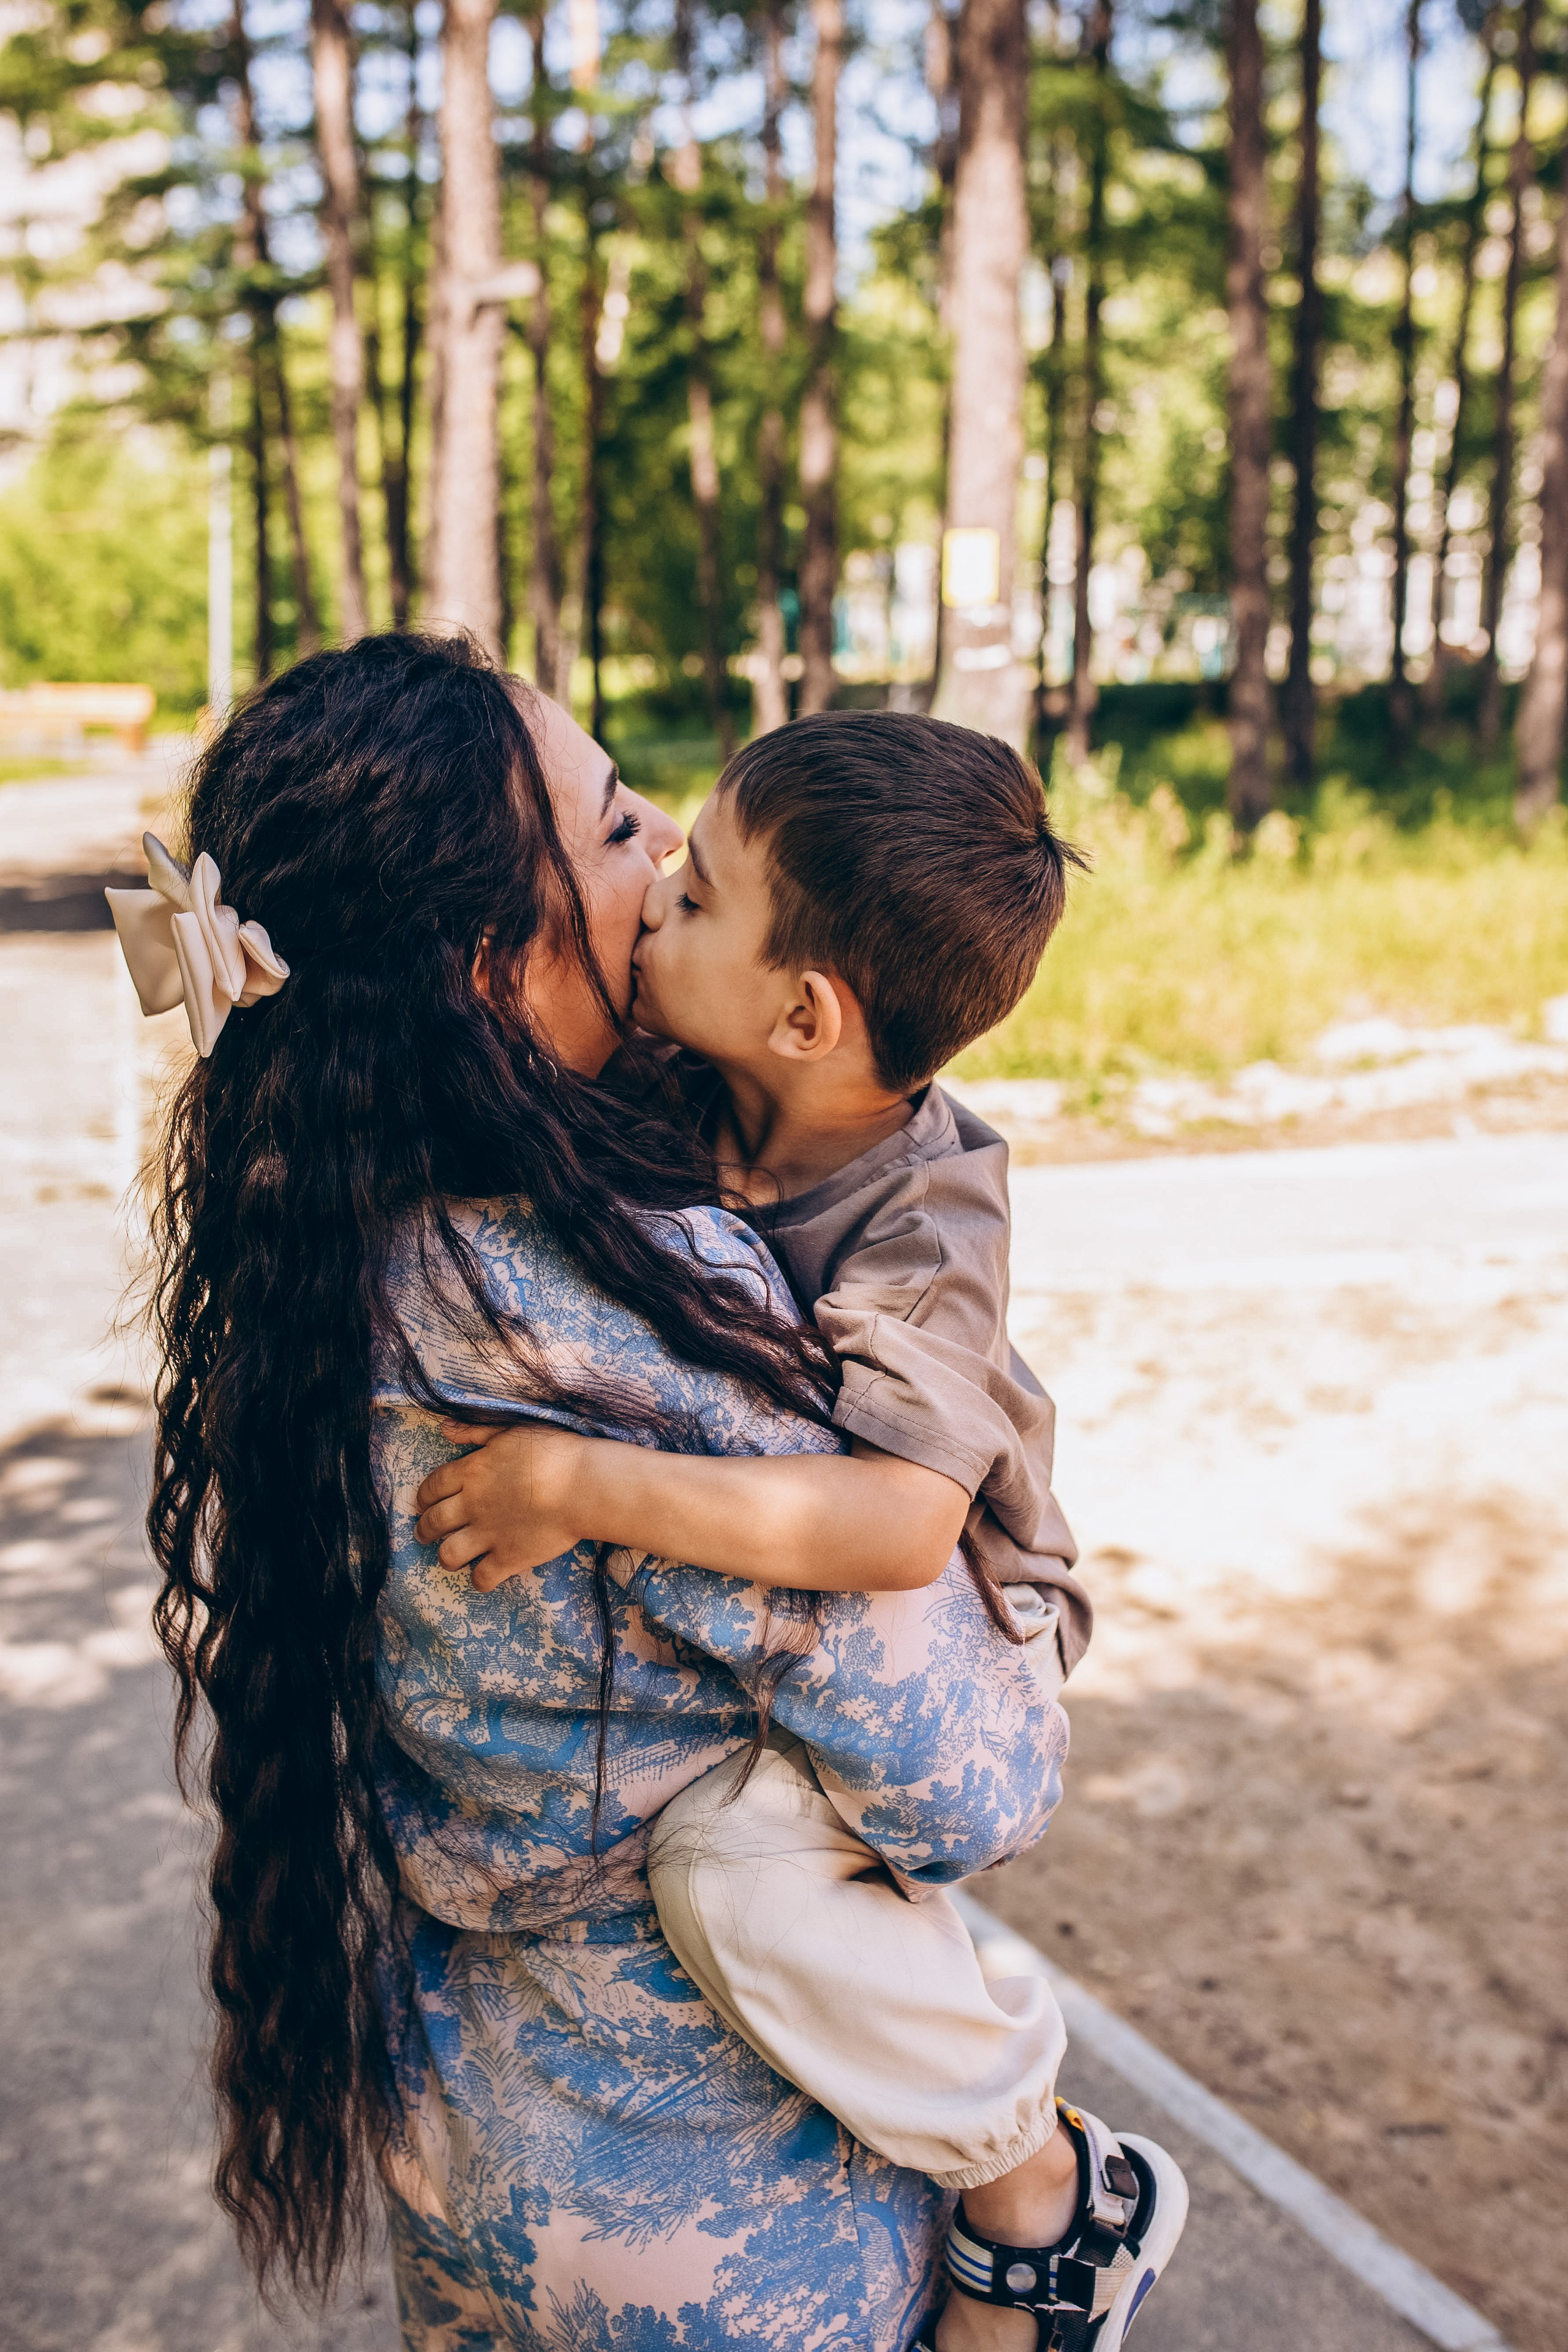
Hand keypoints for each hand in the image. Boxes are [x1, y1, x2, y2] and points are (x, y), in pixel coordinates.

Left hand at [414, 1420, 593, 1592]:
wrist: (582, 1486)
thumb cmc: (552, 1453)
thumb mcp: (510, 1432)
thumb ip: (475, 1431)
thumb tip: (443, 1429)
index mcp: (471, 1472)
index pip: (431, 1487)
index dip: (422, 1497)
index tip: (422, 1503)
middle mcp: (472, 1505)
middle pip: (433, 1522)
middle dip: (424, 1530)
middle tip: (426, 1533)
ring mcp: (489, 1535)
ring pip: (448, 1555)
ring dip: (446, 1556)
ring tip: (451, 1556)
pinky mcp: (508, 1558)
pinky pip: (481, 1578)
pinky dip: (479, 1580)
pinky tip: (484, 1574)